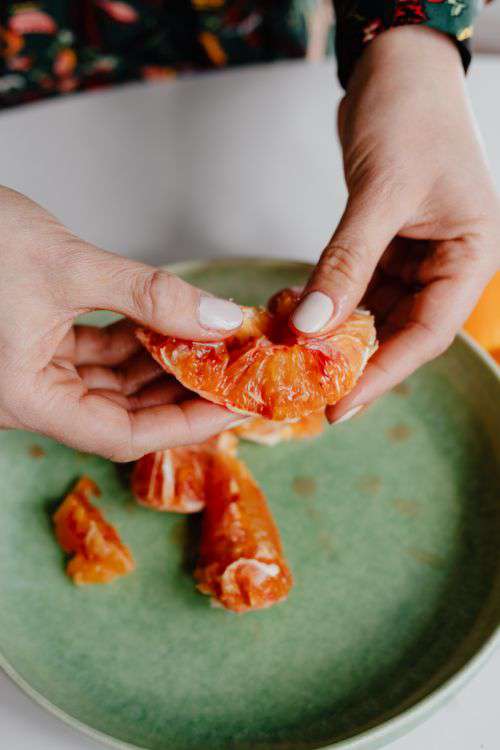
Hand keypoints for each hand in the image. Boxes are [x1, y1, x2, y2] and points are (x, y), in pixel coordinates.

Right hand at [0, 187, 243, 459]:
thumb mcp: (68, 266)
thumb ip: (149, 295)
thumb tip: (218, 319)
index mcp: (25, 396)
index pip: (123, 435)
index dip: (184, 425)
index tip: (230, 409)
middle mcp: (29, 394)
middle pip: (122, 415)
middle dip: (179, 395)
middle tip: (230, 376)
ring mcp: (32, 370)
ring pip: (112, 385)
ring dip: (160, 366)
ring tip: (208, 347)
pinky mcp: (36, 345)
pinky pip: (97, 355)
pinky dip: (134, 341)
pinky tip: (168, 324)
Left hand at [291, 26, 499, 422]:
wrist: (397, 67)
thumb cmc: (409, 115)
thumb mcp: (381, 193)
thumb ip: (346, 263)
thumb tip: (309, 328)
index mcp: (470, 256)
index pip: (428, 332)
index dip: (383, 372)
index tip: (340, 404)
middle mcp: (446, 264)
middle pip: (400, 331)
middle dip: (354, 360)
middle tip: (309, 392)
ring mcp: (415, 256)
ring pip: (374, 313)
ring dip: (334, 334)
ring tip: (294, 359)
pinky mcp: (384, 246)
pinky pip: (355, 288)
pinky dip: (326, 304)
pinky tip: (294, 316)